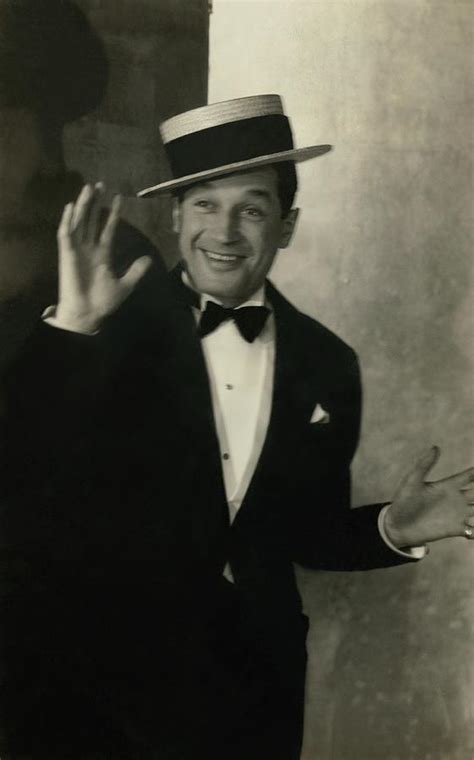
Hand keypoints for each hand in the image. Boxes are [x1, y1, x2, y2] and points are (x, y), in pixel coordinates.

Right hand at [56, 183, 151, 331]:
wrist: (88, 313)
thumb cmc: (102, 301)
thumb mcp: (124, 285)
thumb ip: (135, 271)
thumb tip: (148, 259)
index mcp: (102, 254)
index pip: (108, 228)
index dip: (112, 213)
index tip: (119, 198)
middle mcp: (89, 248)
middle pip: (91, 219)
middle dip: (95, 202)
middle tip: (100, 183)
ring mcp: (77, 250)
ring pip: (79, 222)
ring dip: (82, 205)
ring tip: (88, 188)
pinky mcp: (67, 255)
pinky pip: (65, 235)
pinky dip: (67, 221)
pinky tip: (70, 207)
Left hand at [385, 446, 473, 546]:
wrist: (397, 525)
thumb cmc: (403, 501)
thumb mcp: (412, 481)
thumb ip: (424, 465)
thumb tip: (436, 447)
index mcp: (448, 485)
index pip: (470, 476)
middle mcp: (457, 499)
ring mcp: (458, 514)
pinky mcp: (456, 529)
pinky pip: (473, 530)